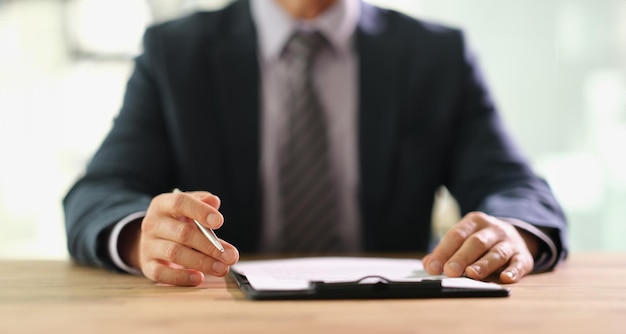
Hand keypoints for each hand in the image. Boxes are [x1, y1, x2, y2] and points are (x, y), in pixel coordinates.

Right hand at [122, 190, 238, 285]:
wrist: (151, 240)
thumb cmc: (176, 222)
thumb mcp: (188, 208)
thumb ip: (203, 203)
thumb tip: (214, 202)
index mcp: (162, 205)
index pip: (180, 203)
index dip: (200, 211)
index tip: (220, 222)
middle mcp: (152, 224)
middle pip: (183, 233)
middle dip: (210, 246)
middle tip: (230, 256)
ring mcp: (148, 245)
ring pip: (175, 253)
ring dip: (202, 262)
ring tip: (221, 268)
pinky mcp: (148, 266)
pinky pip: (163, 274)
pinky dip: (182, 277)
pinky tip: (199, 278)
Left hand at [422, 212, 537, 282]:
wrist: (513, 235)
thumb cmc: (481, 241)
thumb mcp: (464, 239)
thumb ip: (446, 251)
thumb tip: (428, 264)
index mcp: (474, 222)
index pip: (456, 235)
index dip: (443, 251)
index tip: (432, 267)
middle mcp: (493, 229)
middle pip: (476, 243)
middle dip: (461, 257)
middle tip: (449, 272)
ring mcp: (509, 242)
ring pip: (496, 253)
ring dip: (484, 264)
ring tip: (471, 275)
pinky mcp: (523, 256)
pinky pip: (519, 263)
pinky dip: (513, 271)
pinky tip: (505, 278)